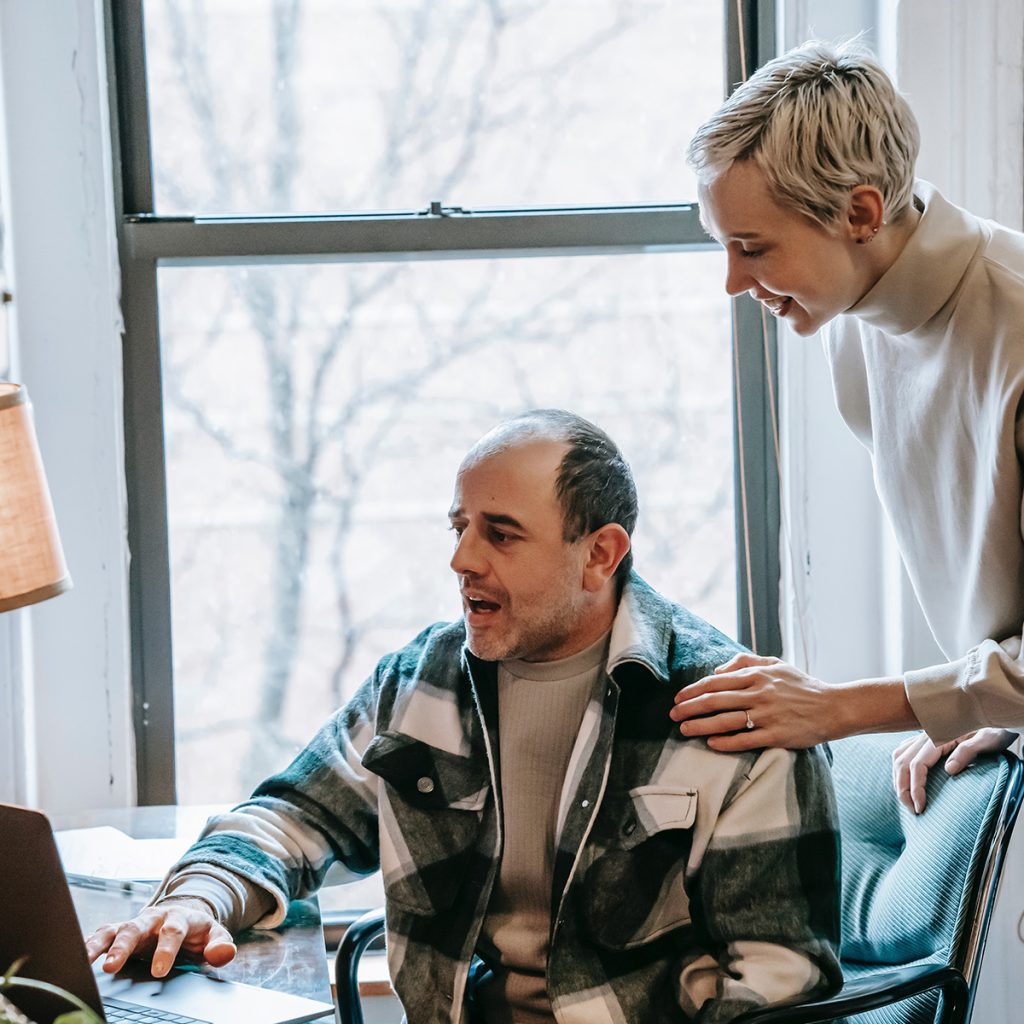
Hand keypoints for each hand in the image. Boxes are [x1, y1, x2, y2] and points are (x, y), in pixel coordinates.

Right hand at [84, 899, 235, 977]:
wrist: (184, 917)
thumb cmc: (197, 932)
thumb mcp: (214, 935)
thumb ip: (220, 944)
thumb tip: (224, 954)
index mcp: (178, 918)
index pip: (172, 932)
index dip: (166, 950)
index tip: (159, 971)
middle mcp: (153, 919)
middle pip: (136, 928)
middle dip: (123, 946)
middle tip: (111, 967)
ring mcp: (134, 924)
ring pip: (113, 930)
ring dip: (98, 945)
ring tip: (85, 961)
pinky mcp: (119, 932)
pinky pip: (101, 935)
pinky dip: (87, 944)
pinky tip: (76, 956)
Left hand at [669, 653, 829, 751]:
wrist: (833, 707)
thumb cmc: (801, 685)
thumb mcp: (775, 664)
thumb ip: (745, 661)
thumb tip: (717, 670)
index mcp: (757, 675)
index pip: (716, 682)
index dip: (693, 690)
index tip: (677, 698)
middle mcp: (759, 694)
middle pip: (715, 700)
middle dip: (690, 708)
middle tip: (672, 715)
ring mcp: (768, 715)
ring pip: (726, 721)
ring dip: (701, 725)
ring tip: (684, 729)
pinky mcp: (777, 735)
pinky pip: (746, 740)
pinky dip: (726, 742)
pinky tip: (711, 743)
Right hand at [892, 728, 1016, 814]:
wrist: (993, 711)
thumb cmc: (993, 729)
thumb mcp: (987, 741)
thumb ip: (967, 753)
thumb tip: (949, 770)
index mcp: (938, 736)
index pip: (916, 764)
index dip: (915, 787)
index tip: (920, 807)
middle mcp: (926, 735)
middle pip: (902, 762)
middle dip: (902, 788)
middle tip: (912, 810)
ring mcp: (924, 735)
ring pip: (898, 757)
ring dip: (898, 779)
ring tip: (906, 799)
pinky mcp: (926, 738)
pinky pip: (903, 751)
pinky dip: (900, 768)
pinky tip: (905, 778)